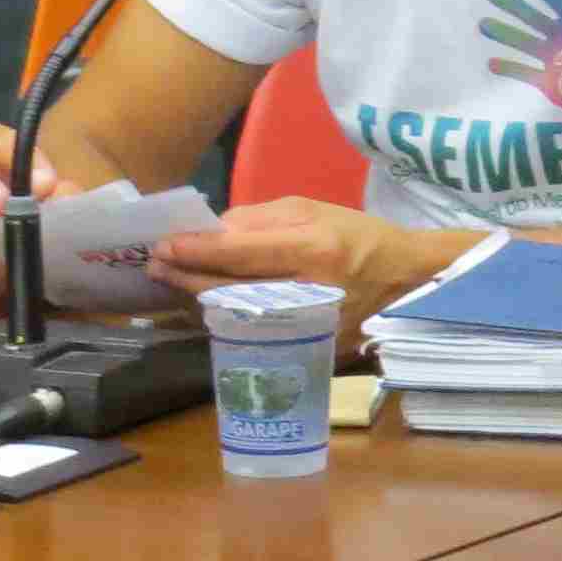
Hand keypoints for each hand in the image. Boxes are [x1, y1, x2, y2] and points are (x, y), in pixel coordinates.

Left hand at [149, 197, 425, 339]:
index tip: (163, 246)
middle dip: (186, 278)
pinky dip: (226, 321)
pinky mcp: (310, 349)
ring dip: (198, 302)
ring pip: (237, 319)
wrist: (406, 280)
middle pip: (231, 290)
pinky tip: (204, 308)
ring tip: (171, 285)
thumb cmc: (356, 235)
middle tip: (155, 266)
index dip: (197, 251)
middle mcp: (309, 292)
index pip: (241, 253)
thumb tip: (210, 233)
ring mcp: (309, 328)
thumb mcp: (309, 210)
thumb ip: (257, 221)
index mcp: (312, 249)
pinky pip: (255, 335)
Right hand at [480, 0, 561, 112]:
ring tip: (483, 24)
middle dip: (514, 7)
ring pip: (523, 43)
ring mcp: (550, 60)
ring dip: (505, 34)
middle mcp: (558, 39)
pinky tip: (490, 62)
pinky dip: (509, 68)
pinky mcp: (546, 82)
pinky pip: (524, 73)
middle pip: (532, 19)